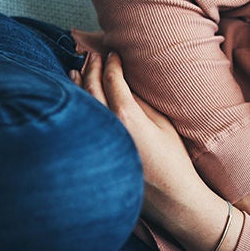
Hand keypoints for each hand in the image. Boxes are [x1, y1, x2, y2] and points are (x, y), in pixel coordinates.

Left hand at [71, 52, 209, 225]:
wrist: (170, 197)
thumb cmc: (173, 160)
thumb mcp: (163, 124)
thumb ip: (142, 102)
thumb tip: (125, 85)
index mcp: (126, 115)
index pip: (112, 80)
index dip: (111, 63)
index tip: (112, 52)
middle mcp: (106, 126)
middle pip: (91, 88)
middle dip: (90, 68)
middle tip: (92, 53)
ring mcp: (97, 141)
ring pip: (80, 105)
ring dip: (78, 84)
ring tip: (77, 68)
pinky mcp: (93, 154)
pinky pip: (80, 121)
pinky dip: (77, 105)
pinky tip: (76, 99)